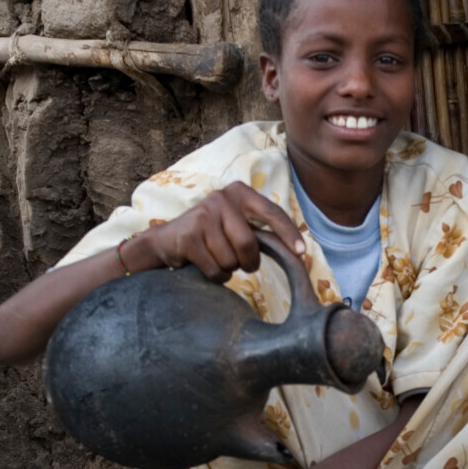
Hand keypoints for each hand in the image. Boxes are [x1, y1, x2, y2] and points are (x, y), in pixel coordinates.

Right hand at [127, 183, 305, 282]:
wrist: (166, 241)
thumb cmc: (210, 236)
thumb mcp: (236, 224)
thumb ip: (259, 231)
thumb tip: (296, 250)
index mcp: (239, 192)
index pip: (272, 213)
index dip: (288, 234)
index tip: (301, 252)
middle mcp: (221, 198)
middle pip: (249, 244)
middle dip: (248, 262)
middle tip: (242, 264)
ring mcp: (203, 215)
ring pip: (231, 260)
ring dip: (228, 269)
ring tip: (216, 259)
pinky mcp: (188, 235)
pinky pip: (215, 269)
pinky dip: (215, 276)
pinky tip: (205, 265)